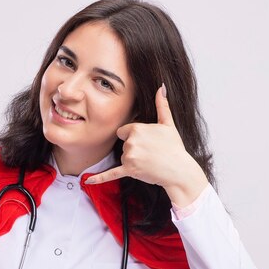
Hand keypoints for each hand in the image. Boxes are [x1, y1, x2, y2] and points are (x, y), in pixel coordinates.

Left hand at [86, 84, 208, 206]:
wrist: (179, 170)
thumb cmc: (175, 147)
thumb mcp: (168, 124)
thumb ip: (162, 105)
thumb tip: (161, 87)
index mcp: (137, 128)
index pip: (124, 131)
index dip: (134, 136)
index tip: (147, 141)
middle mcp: (131, 141)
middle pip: (123, 144)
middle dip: (134, 149)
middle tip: (151, 152)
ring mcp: (129, 156)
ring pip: (123, 157)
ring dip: (133, 160)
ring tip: (150, 161)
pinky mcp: (130, 170)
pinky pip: (111, 174)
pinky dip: (100, 178)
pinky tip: (88, 181)